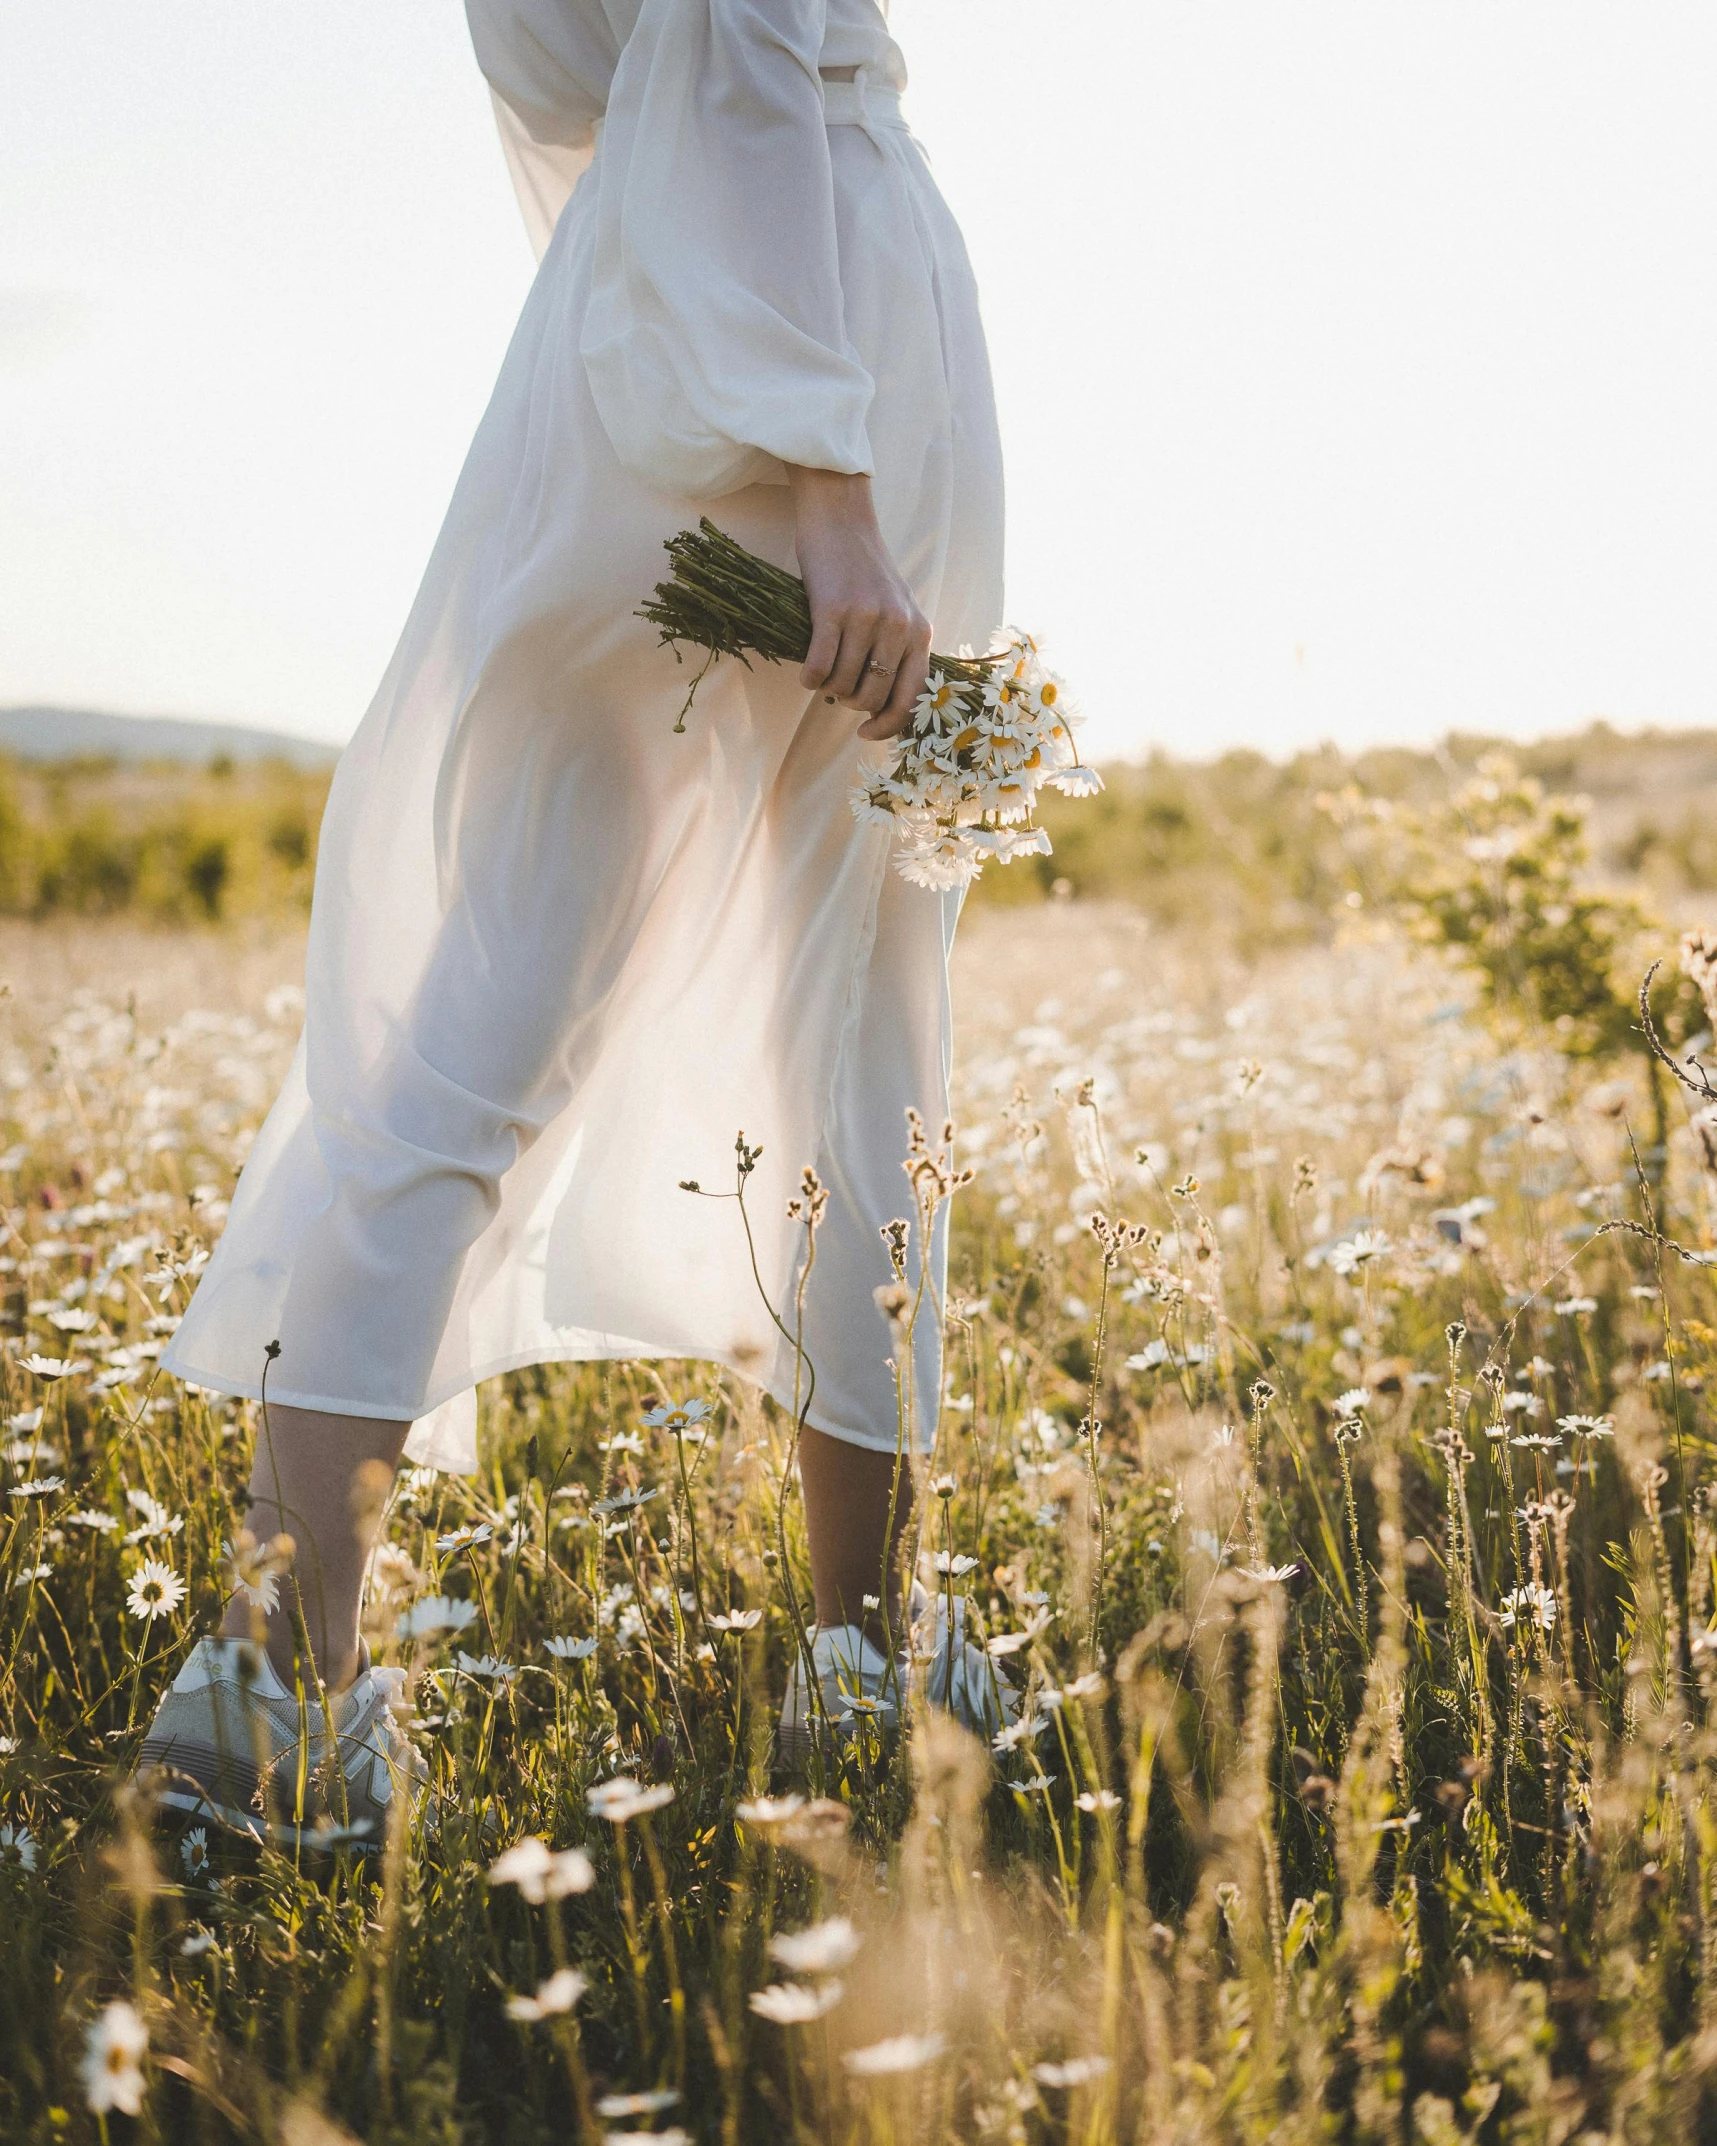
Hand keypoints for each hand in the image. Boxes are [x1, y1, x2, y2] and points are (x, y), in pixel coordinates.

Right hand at [786, 466, 931, 738]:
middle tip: (837, 690)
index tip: (866, 733)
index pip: (911, 698)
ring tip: (821, 676)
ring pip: (845, 685)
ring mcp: (866, 618)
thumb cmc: (865, 570)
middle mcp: (898, 627)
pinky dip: (810, 678)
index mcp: (920, 632)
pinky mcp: (833, 610)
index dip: (889, 725)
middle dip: (851, 704)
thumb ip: (899, 649)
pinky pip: (819, 666)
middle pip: (873, 697)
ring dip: (829, 690)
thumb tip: (882, 703)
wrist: (842, 519)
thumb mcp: (898, 609)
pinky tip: (806, 673)